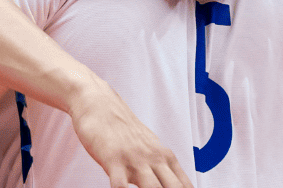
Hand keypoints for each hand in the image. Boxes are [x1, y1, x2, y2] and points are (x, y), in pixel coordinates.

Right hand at [67, 78, 193, 187]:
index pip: (184, 186)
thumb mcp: (148, 145)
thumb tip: (176, 182)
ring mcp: (134, 159)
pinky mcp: (113, 159)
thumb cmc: (122, 128)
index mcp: (164, 157)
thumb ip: (161, 165)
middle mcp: (153, 158)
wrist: (98, 103)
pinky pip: (120, 186)